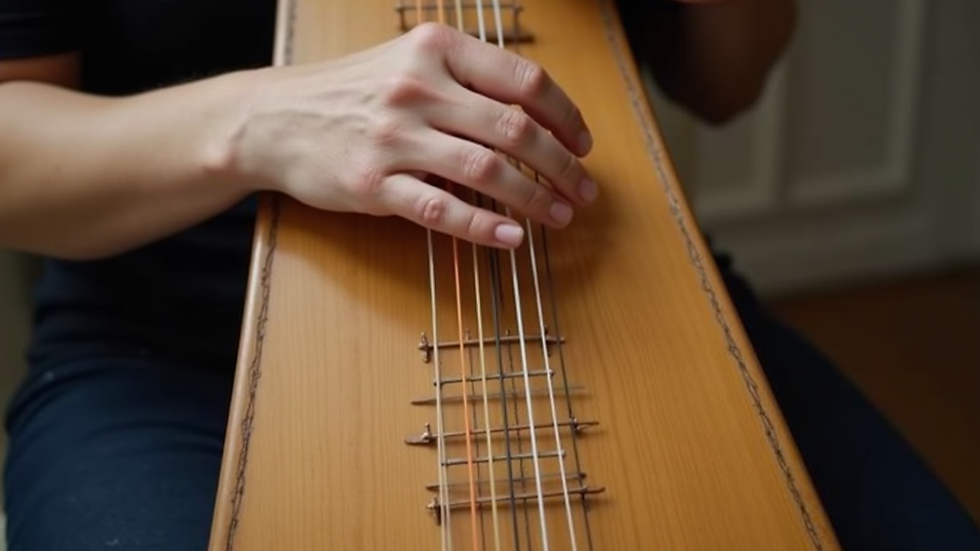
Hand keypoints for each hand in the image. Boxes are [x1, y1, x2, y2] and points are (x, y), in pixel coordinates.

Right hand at [223, 22, 596, 247]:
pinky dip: (484, 227)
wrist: (274, 118)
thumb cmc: (352, 92)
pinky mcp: (373, 184)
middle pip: (515, 129)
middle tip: (583, 190)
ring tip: (560, 215)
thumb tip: (537, 118)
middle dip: (562, 166)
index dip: (566, 117)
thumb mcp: (409, 61)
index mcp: (435, 50)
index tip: (583, 144)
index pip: (524, 81)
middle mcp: (417, 88)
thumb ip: (467, 79)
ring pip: (486, 171)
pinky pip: (441, 209)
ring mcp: (393, 137)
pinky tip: (513, 238)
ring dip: (535, 198)